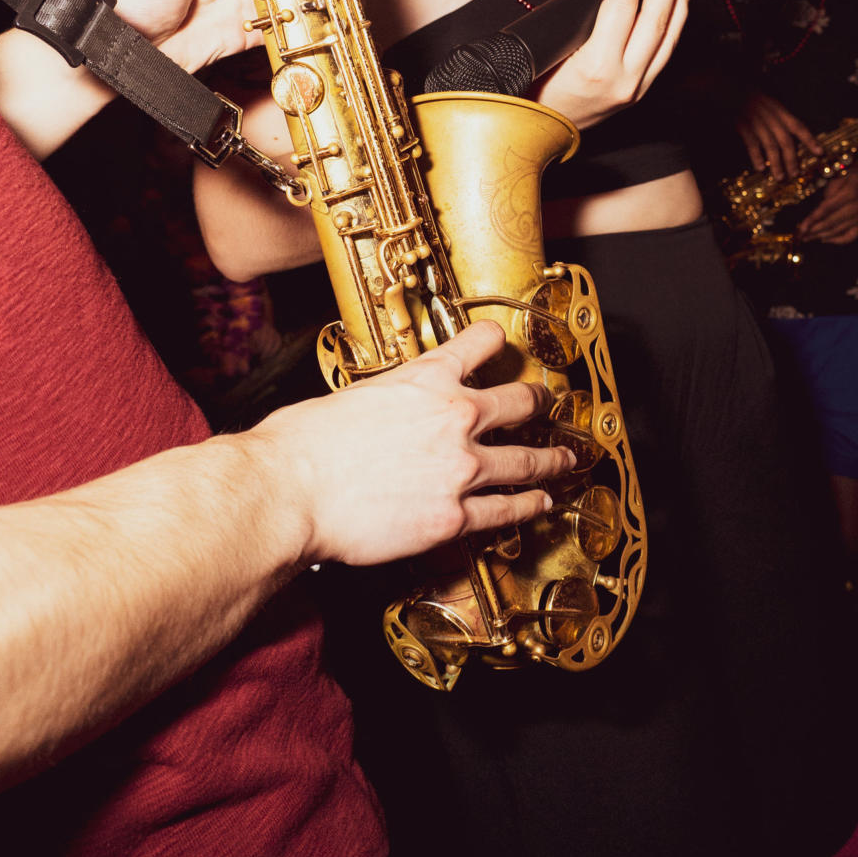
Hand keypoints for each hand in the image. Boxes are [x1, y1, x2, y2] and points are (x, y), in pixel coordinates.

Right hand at [255, 321, 573, 566]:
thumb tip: (380, 413)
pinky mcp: (455, 517)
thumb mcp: (350, 397)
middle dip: (539, 401)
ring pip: (526, 460)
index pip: (477, 344)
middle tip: (549, 402)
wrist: (292, 491)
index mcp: (426, 378)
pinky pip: (505, 510)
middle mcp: (455, 416)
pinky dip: (528, 506)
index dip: (494, 339)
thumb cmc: (303, 446)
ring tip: (565, 459)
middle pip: (519, 402)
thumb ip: (384, 401)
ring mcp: (462, 468)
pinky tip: (539, 504)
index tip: (501, 340)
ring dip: (551, 459)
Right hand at [535, 0, 692, 128]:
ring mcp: (638, 88)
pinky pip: (667, 50)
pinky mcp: (643, 90)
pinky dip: (676, 20)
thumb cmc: (534, 86)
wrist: (540, 131)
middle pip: (655, 17)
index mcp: (595, 67)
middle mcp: (624, 80)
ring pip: (670, 34)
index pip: (622, 5)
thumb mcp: (549, 36)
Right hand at [735, 91, 820, 180]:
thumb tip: (788, 134)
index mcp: (778, 109)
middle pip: (785, 139)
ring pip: (770, 144)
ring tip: (780, 177)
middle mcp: (770, 115)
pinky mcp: (742, 125)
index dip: (809, 140)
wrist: (726, 84)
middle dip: (791, 158)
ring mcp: (756, 120)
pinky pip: (752, 143)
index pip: (798, 126)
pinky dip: (757, 156)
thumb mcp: (765, 100)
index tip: (820, 153)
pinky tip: (761, 167)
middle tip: (795, 174)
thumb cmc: (746, 94)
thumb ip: (776, 114)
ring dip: (776, 162)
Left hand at [797, 159, 857, 243]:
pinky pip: (850, 237)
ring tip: (807, 238)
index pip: (826, 209)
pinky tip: (825, 239)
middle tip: (799, 235)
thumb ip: (830, 190)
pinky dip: (837, 240)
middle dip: (812, 231)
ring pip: (838, 231)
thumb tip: (820, 206)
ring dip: (820, 236)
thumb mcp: (844, 174)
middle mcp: (856, 208)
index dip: (812, 220)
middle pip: (830, 223)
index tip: (800, 227)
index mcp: (850, 193)